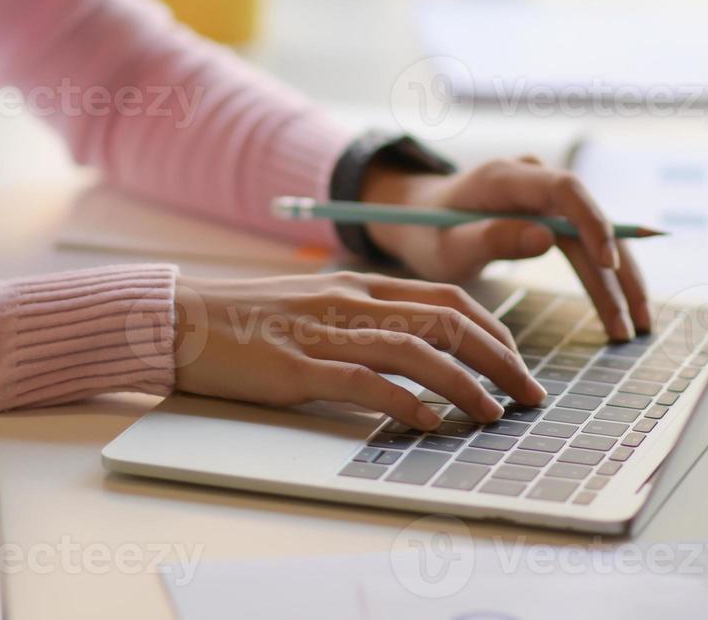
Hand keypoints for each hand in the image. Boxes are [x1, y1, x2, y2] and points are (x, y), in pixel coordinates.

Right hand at [171, 271, 546, 427]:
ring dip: (465, 383)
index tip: (517, 361)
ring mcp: (322, 332)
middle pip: (444, 321)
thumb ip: (361, 318)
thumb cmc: (244, 321)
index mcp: (356, 284)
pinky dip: (404, 403)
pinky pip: (362, 381)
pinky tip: (431, 424)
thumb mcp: (314, 306)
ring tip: (495, 413)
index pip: (445, 299)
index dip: (492, 329)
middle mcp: (348, 301)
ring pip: (414, 349)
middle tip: (529, 393)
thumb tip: (415, 347)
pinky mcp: (295, 367)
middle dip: (498, 358)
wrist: (178, 321)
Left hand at [360, 156, 649, 340]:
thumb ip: (490, 239)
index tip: (609, 267)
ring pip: (596, 234)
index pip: (565, 189)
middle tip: (631, 323)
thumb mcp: (445, 246)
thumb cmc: (424, 233)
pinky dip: (604, 275)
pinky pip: (586, 242)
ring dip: (619, 279)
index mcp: (504, 177)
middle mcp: (532, 177)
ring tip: (635, 326)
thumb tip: (547, 238)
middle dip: (616, 272)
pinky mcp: (550, 212)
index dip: (593, 223)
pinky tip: (623, 307)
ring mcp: (544, 193)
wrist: (413, 214)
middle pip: (590, 219)